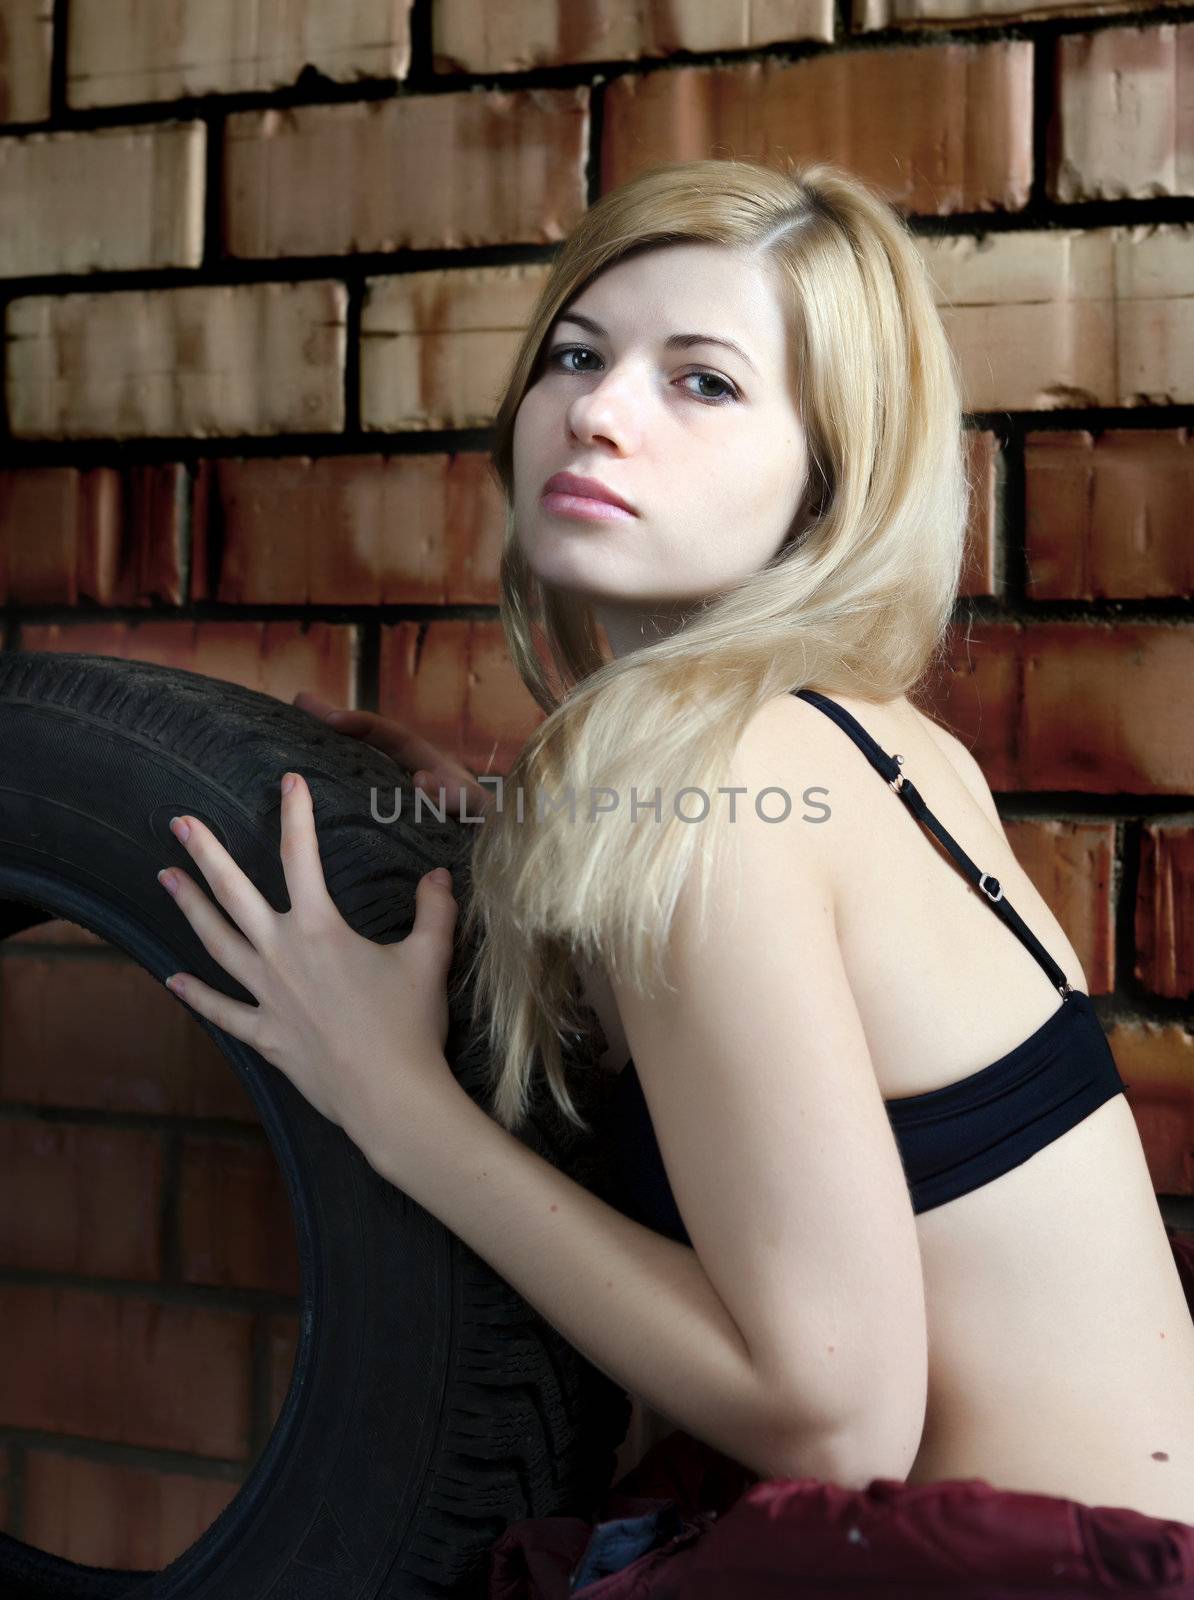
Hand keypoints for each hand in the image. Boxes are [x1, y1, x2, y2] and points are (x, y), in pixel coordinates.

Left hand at [156, 770, 460, 1165]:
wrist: (390, 1096)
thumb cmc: (411, 1025)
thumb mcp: (430, 957)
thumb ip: (433, 910)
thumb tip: (437, 874)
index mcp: (320, 928)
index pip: (302, 855)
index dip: (296, 813)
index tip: (289, 781)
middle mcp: (282, 954)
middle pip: (234, 893)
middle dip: (206, 853)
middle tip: (180, 822)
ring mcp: (267, 996)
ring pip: (216, 942)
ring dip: (189, 908)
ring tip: (163, 878)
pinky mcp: (265, 1035)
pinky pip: (222, 1011)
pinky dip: (196, 995)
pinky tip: (171, 980)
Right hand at [293, 691, 492, 817]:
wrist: (509, 872)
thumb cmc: (502, 837)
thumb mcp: (486, 814)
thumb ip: (459, 798)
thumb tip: (422, 779)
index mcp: (436, 770)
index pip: (394, 738)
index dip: (364, 724)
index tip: (331, 719)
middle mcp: (415, 782)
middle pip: (370, 746)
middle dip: (336, 725)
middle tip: (298, 702)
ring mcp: (404, 807)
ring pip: (362, 777)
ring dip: (330, 759)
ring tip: (290, 744)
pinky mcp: (397, 834)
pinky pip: (362, 812)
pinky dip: (337, 804)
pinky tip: (305, 809)